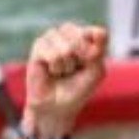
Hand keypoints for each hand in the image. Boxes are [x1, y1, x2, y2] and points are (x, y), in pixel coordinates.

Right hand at [23, 22, 107, 137]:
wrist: (56, 107)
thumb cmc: (77, 90)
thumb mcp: (95, 72)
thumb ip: (99, 51)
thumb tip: (99, 31)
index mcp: (88, 38)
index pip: (98, 34)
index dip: (95, 51)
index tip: (92, 64)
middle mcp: (70, 34)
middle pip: (81, 36)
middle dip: (80, 60)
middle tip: (74, 70)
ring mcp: (54, 37)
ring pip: (66, 46)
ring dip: (67, 66)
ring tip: (62, 72)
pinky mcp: (39, 45)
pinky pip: (52, 53)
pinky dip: (55, 67)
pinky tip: (51, 71)